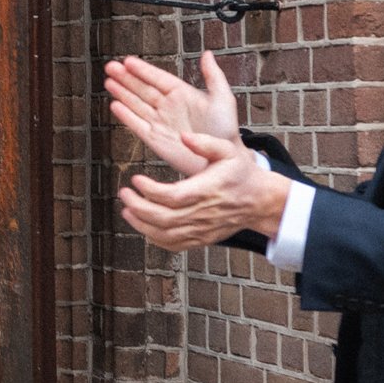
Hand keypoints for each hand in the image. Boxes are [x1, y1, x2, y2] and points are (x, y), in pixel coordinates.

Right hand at [106, 52, 239, 176]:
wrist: (221, 159)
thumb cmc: (225, 131)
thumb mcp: (223, 99)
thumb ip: (213, 76)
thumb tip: (207, 54)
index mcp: (182, 94)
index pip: (157, 78)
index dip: (142, 69)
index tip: (128, 61)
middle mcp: (168, 107)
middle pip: (142, 88)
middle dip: (125, 78)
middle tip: (110, 67)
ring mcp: (160, 122)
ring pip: (136, 104)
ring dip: (122, 93)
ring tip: (108, 82)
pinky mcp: (154, 139)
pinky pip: (136, 125)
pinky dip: (125, 116)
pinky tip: (115, 106)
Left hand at [118, 129, 287, 251]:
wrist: (259, 201)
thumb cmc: (241, 174)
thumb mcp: (228, 151)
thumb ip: (206, 143)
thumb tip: (184, 137)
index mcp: (207, 191)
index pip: (173, 197)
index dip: (150, 191)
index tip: (135, 179)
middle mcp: (203, 213)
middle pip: (164, 218)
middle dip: (139, 208)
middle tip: (124, 194)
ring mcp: (202, 229)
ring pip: (166, 235)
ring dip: (141, 225)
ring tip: (127, 210)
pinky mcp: (202, 238)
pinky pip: (175, 245)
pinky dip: (155, 239)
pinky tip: (143, 226)